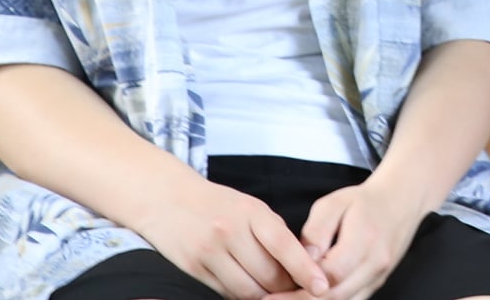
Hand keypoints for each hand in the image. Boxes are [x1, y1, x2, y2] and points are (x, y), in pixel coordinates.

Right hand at [132, 175, 329, 299]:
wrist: (166, 198)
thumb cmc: (216, 203)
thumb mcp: (249, 207)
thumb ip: (273, 232)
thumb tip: (301, 264)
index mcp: (251, 212)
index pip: (284, 246)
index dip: (305, 270)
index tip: (322, 286)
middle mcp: (230, 232)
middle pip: (268, 275)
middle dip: (287, 287)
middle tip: (299, 290)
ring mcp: (210, 252)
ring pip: (248, 290)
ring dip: (266, 296)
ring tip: (275, 292)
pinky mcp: (194, 269)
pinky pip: (226, 293)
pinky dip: (242, 295)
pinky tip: (248, 289)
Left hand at [258, 177, 426, 299]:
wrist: (399, 203)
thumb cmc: (362, 202)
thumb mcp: (334, 204)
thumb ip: (316, 232)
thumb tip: (302, 259)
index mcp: (364, 240)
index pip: (330, 274)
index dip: (300, 287)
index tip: (271, 294)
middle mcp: (375, 264)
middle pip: (336, 295)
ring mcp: (378, 278)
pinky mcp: (375, 285)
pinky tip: (306, 299)